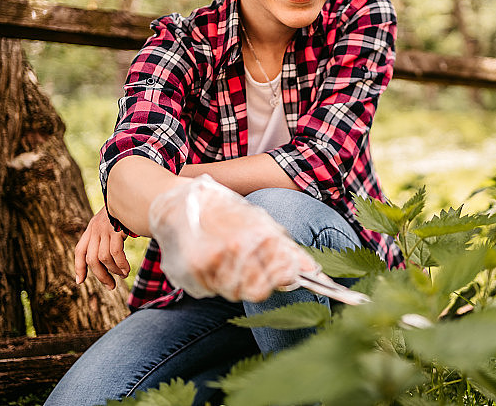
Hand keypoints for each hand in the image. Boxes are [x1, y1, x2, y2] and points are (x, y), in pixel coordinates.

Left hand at [75, 206, 129, 289]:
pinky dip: (120, 264)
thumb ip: (108, 235)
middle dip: (100, 275)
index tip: (79, 281)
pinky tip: (126, 269)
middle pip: (91, 259)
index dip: (78, 267)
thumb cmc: (125, 209)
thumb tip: (113, 255)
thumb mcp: (111, 221)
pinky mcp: (116, 230)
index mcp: (91, 229)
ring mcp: (105, 230)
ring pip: (103, 258)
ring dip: (113, 271)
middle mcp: (94, 229)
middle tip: (110, 286)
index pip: (79, 250)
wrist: (129, 191)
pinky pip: (115, 253)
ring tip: (123, 275)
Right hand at [149, 175, 317, 301]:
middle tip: (245, 264)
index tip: (279, 273)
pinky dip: (211, 280)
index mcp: (259, 235)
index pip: (283, 276)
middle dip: (256, 282)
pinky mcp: (190, 271)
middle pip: (257, 291)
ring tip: (225, 258)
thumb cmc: (226, 212)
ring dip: (232, 280)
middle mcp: (237, 248)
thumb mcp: (261, 222)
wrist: (178, 202)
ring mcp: (213, 261)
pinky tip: (207, 260)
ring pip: (233, 292)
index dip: (282, 279)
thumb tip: (317, 273)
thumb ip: (289, 249)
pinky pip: (209, 290)